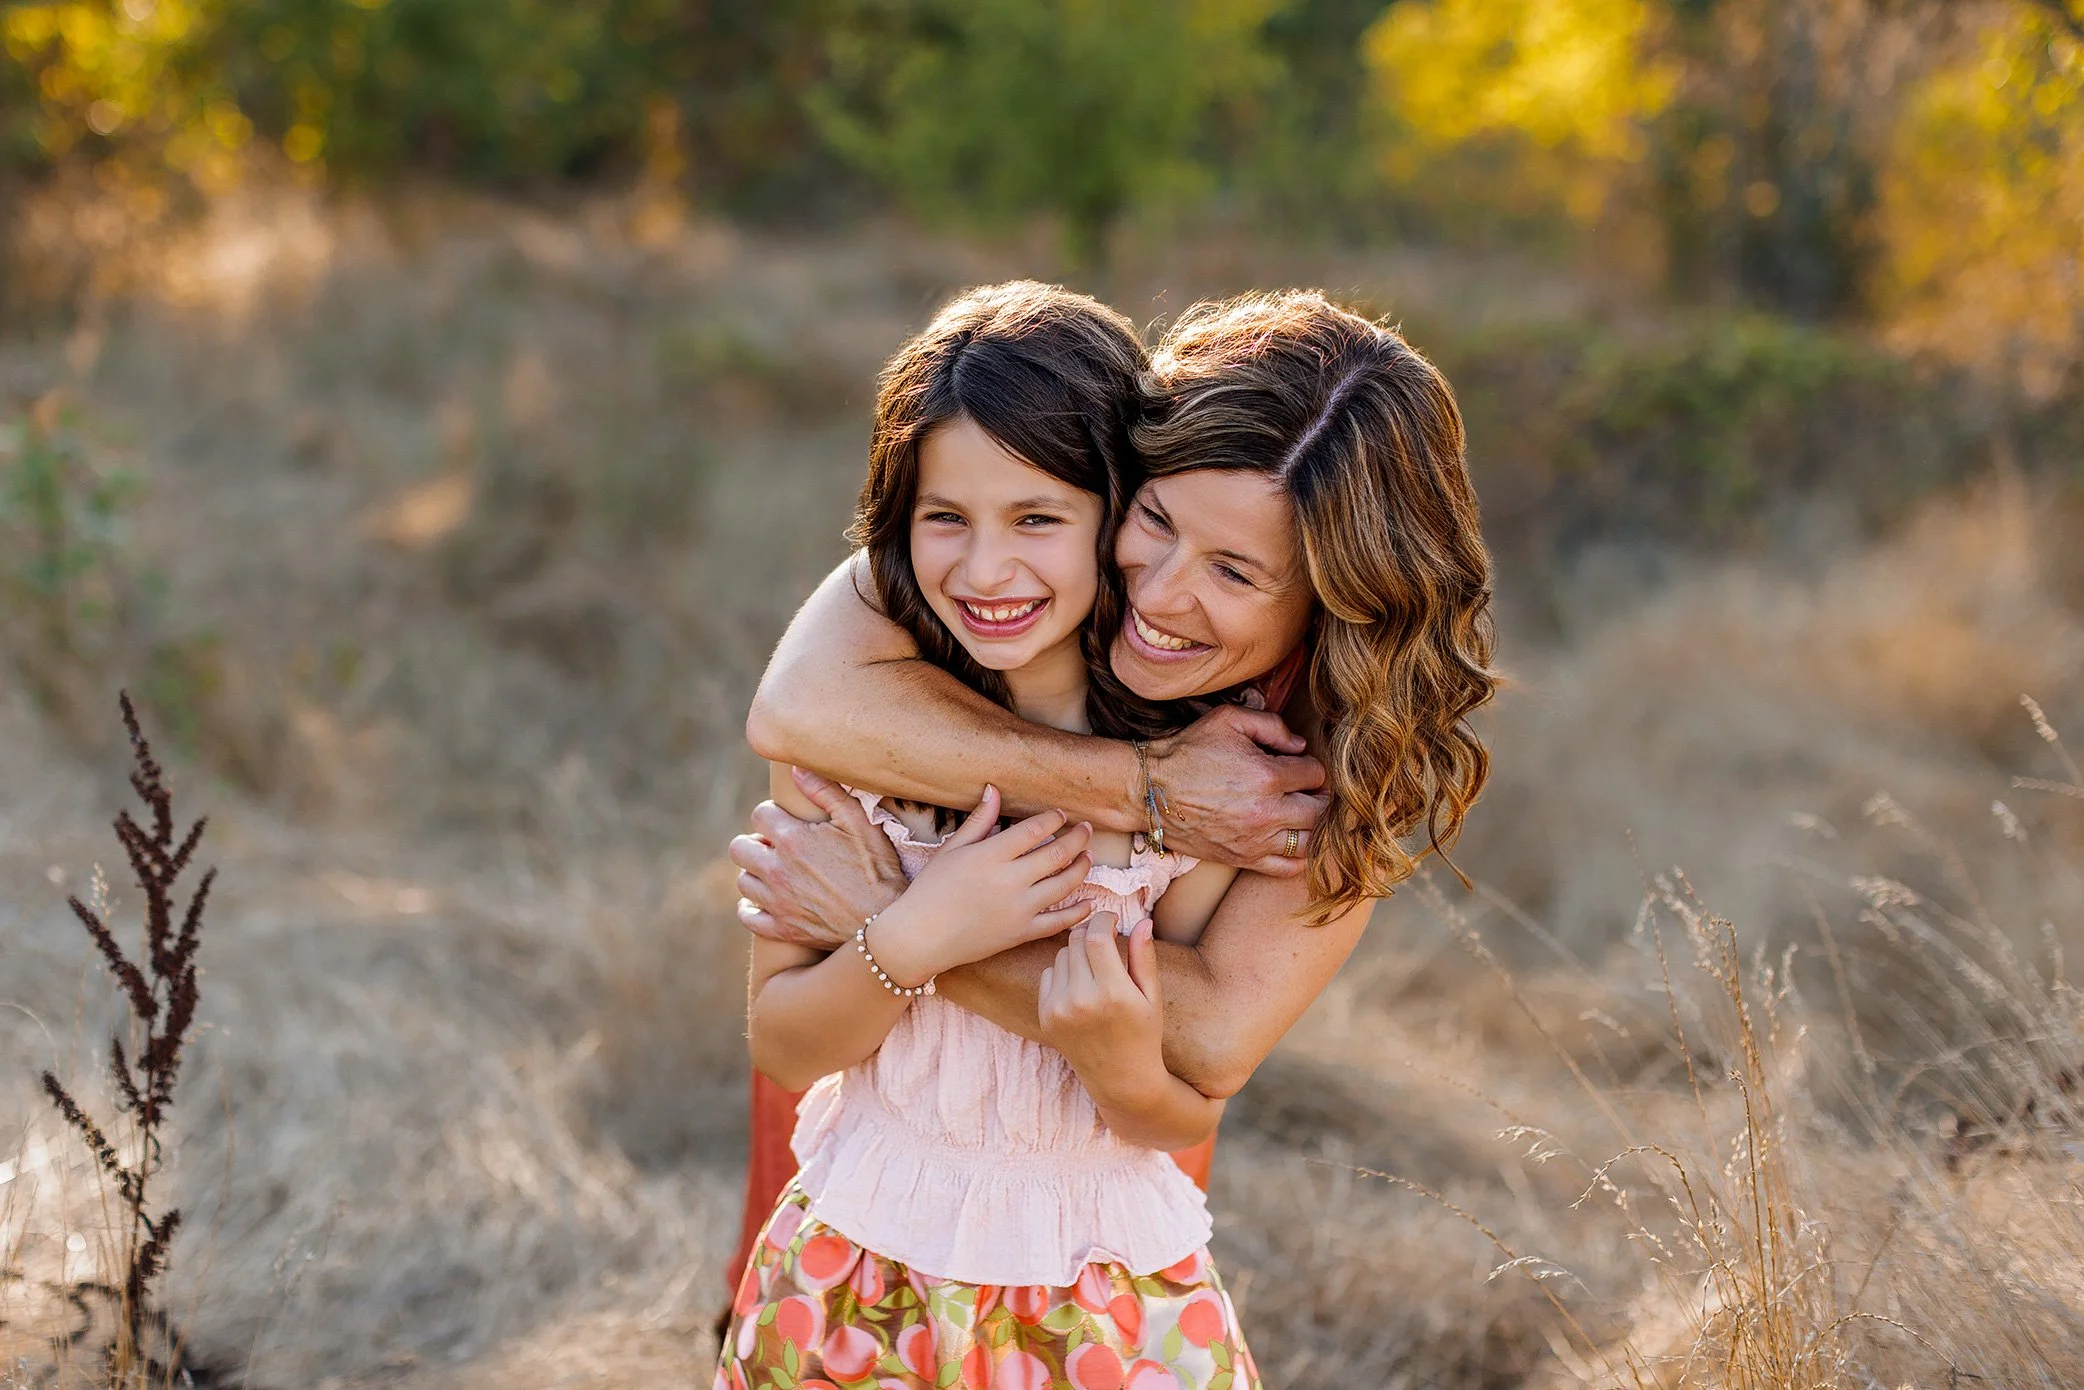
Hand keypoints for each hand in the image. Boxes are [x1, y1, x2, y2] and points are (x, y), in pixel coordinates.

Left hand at [731, 768, 906, 948]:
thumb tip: (797, 769)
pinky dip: (753, 908)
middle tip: (777, 846)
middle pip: (739, 848)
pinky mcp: (782, 929)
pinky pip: (748, 916)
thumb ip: (826, 792)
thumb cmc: (877, 869)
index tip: (788, 821)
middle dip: (755, 842)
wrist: (886, 922)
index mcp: (792, 840)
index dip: (773, 814)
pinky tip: (768, 901)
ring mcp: (777, 902)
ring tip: (777, 872)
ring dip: (756, 873)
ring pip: (743, 881)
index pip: (759, 815)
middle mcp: (777, 870)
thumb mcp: (859, 822)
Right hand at [866, 786, 1095, 986]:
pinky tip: (1090, 903)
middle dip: (1077, 838)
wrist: (920, 937)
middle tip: (1087, 830)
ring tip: (1088, 857)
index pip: (1034, 830)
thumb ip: (979, 820)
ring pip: (1064, 885)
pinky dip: (1078, 913)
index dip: (1053, 820)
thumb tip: (994, 789)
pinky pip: (1059, 922)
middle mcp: (1009, 881)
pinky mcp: (1021, 934)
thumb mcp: (951, 849)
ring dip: (1082, 868)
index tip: (1061, 814)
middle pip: (1057, 854)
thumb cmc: (930, 890)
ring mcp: (1018, 910)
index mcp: (990, 856)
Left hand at [1038, 914, 1165, 1099]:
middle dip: (1090, 933)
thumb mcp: (1151, 997)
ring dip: (1076, 952)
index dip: (1103, 920)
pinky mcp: (1046, 1016)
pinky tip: (1080, 986)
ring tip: (1095, 967)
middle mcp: (1081, 1000)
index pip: (1095, 937)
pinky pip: (1048, 975)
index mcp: (1112, 992)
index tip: (1112, 918)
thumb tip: (1143, 922)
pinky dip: (1062, 972)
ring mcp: (1059, 1009)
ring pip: (1061, 955)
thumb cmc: (1144, 1036)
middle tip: (1104, 939)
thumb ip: (1144, 958)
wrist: (1120, 1079)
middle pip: (1075, 941)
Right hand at [1146, 705, 1328, 874]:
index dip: (1310, 766)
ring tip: (1299, 814)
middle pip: (1320, 811)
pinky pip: (1288, 868)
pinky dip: (1298, 856)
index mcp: (1266, 776)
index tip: (1297, 765)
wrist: (1149, 790)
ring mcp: (1256, 840)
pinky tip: (1289, 839)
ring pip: (1310, 841)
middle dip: (1318, 797)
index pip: (1315, 775)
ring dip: (1311, 827)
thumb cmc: (1188, 751)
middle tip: (1305, 790)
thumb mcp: (1228, 719)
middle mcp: (1266, 812)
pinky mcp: (1243, 859)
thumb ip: (1271, 725)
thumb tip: (1300, 745)